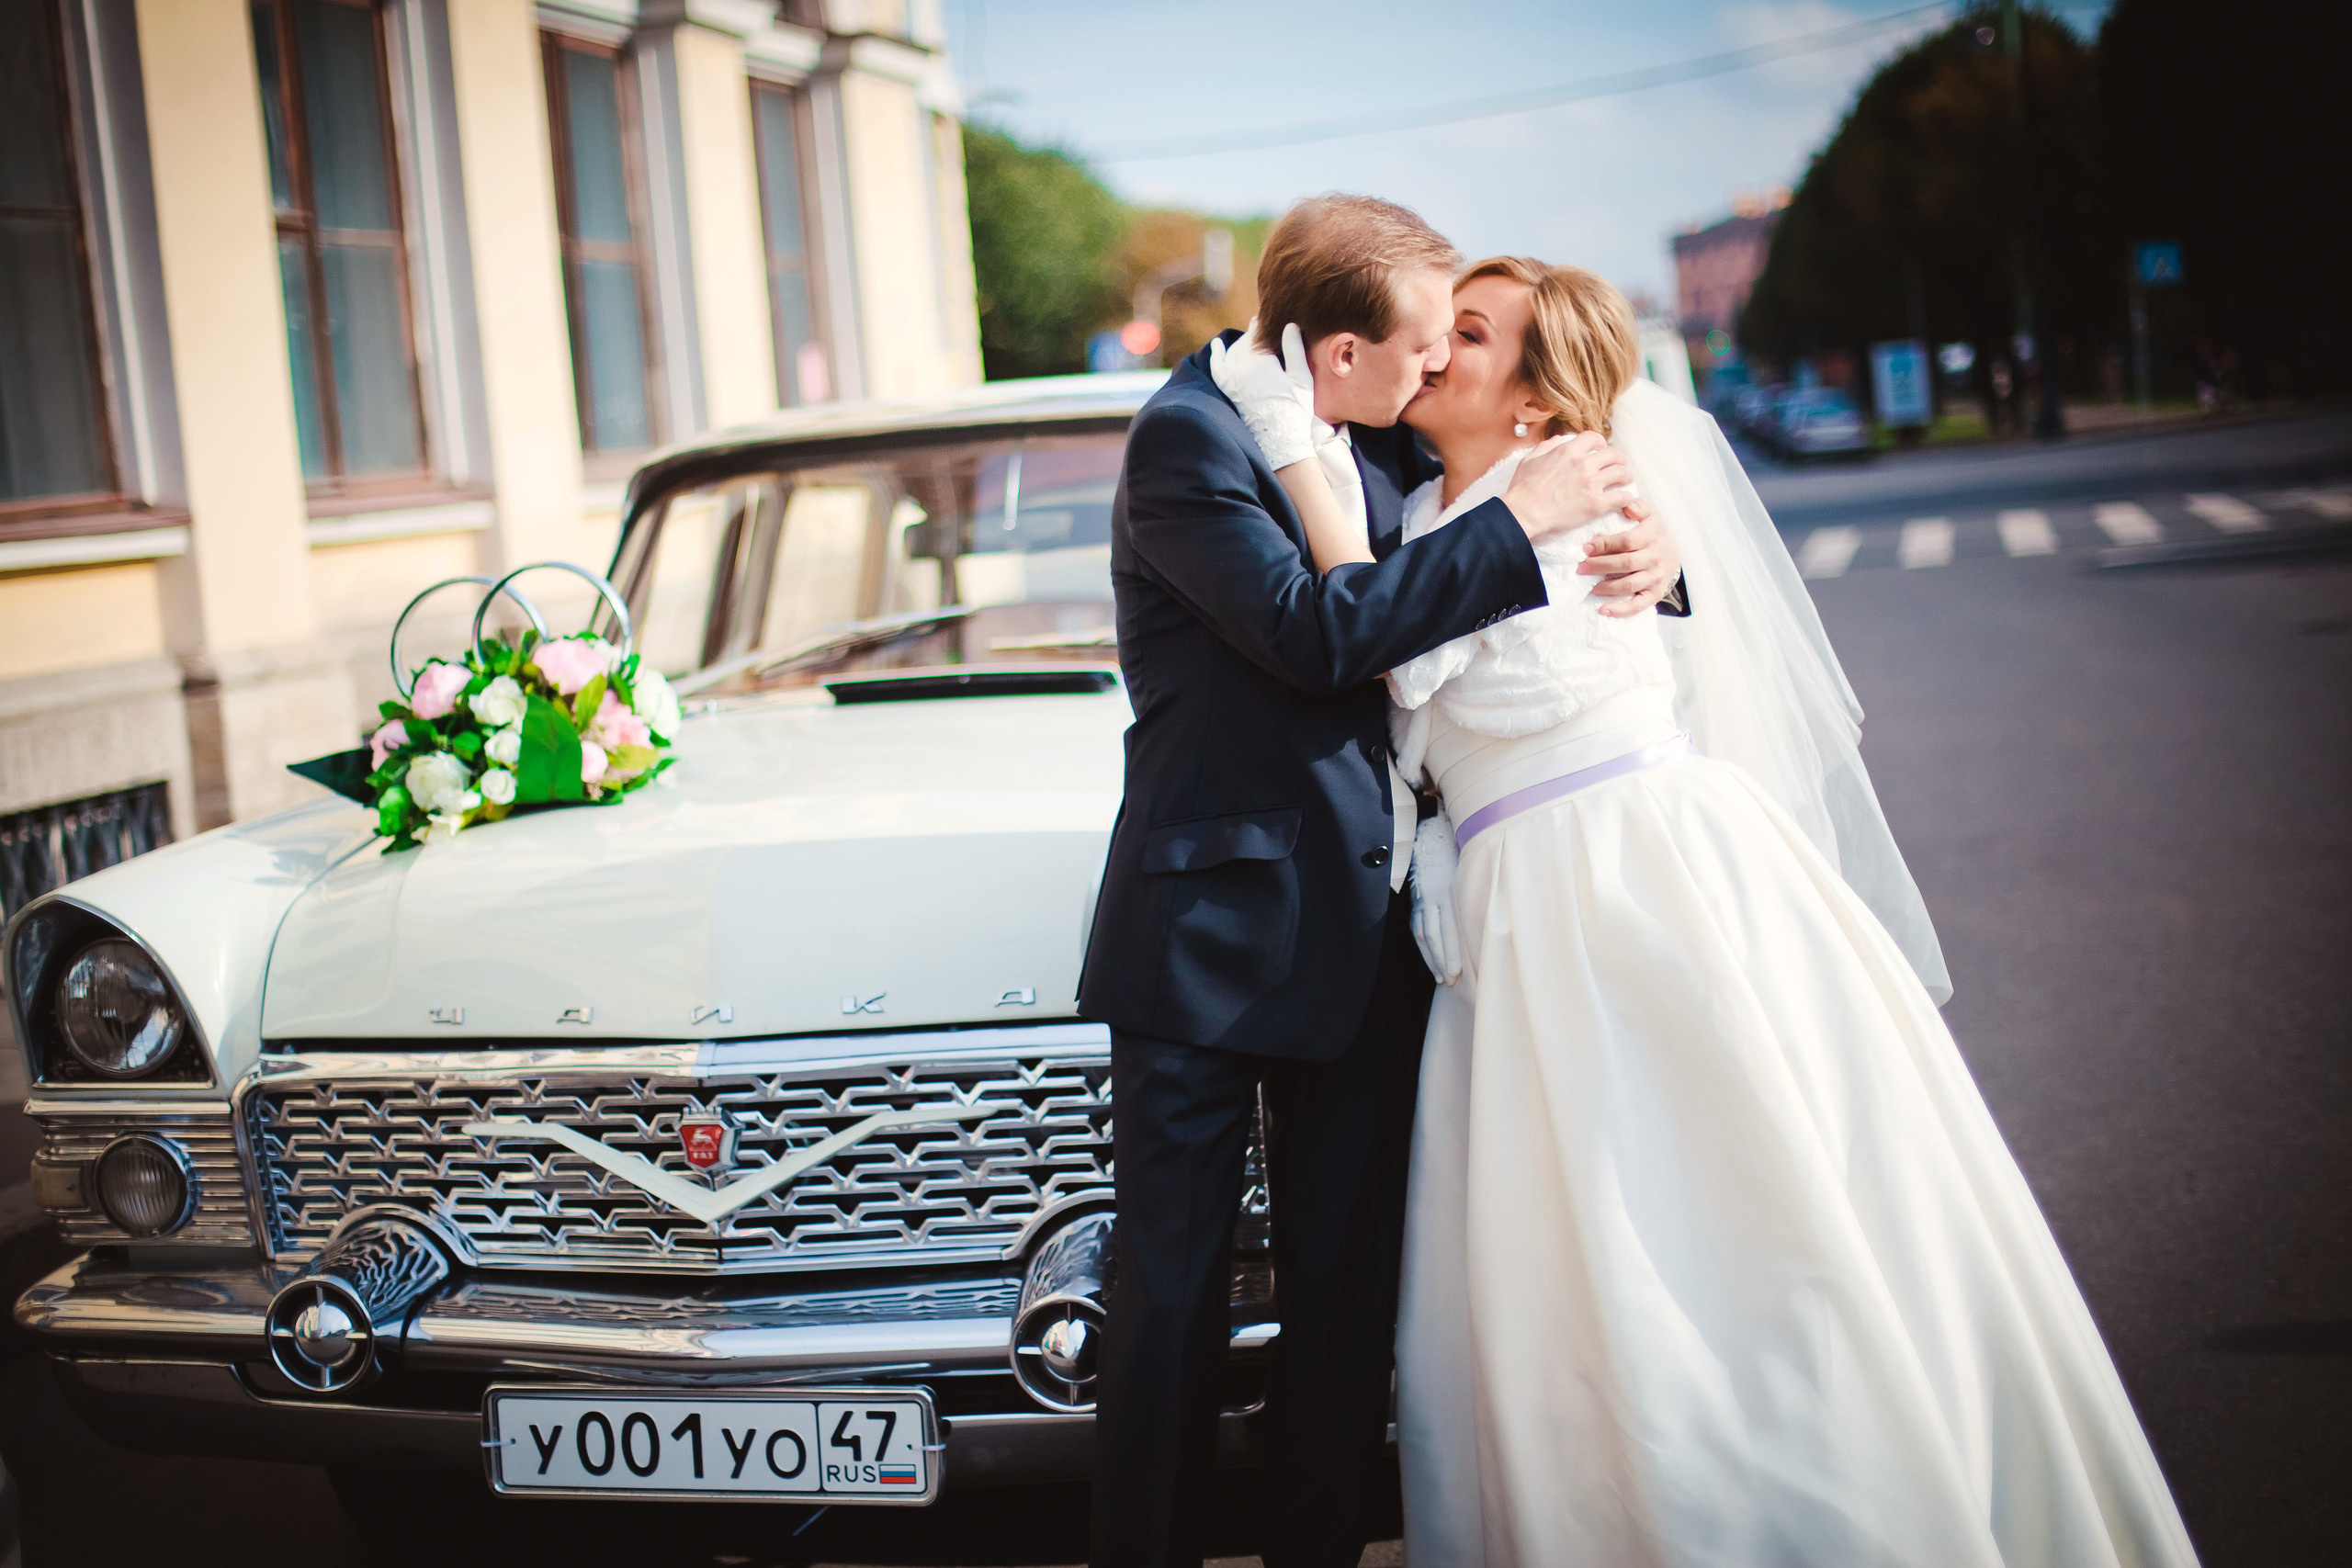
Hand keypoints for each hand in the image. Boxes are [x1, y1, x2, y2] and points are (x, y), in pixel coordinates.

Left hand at [1208, 321, 1318, 470]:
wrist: (1280, 441)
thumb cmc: (1296, 410)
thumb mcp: (1301, 378)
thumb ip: (1295, 350)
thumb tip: (1290, 325)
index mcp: (1261, 362)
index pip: (1257, 333)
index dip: (1264, 325)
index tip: (1270, 320)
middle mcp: (1242, 369)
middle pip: (1245, 343)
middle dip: (1254, 336)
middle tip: (1264, 332)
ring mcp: (1232, 381)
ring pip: (1233, 353)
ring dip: (1242, 344)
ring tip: (1253, 342)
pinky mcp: (1229, 392)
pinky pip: (1217, 368)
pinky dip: (1217, 355)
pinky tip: (1218, 346)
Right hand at [1409, 813, 1462, 984]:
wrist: (1433, 836)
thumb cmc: (1458, 856)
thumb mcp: (1471, 871)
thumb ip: (1479, 893)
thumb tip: (1495, 920)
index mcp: (1447, 891)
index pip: (1448, 928)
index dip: (1451, 952)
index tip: (1458, 972)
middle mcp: (1432, 897)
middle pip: (1434, 935)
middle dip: (1441, 960)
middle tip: (1450, 981)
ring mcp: (1421, 900)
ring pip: (1423, 934)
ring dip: (1431, 958)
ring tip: (1440, 977)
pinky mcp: (1415, 902)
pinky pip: (1417, 928)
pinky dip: (1423, 947)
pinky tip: (1431, 960)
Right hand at [1501, 432, 1634, 543]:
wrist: (1523, 514)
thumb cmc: (1522, 490)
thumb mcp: (1529, 460)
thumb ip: (1546, 447)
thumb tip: (1559, 440)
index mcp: (1568, 451)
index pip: (1594, 438)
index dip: (1601, 443)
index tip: (1601, 450)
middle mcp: (1583, 464)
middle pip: (1613, 455)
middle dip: (1618, 460)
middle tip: (1618, 466)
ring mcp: (1591, 484)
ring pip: (1621, 473)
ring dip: (1626, 476)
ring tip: (1625, 481)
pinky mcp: (1596, 504)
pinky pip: (1622, 497)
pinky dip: (1626, 498)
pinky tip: (1624, 500)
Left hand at [1578, 496, 1681, 617]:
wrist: (1674, 555)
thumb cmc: (1654, 533)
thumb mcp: (1650, 516)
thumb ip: (1639, 507)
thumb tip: (1627, 504)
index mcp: (1652, 537)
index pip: (1627, 541)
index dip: (1605, 544)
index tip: (1586, 547)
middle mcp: (1655, 558)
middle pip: (1625, 563)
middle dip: (1600, 566)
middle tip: (1581, 567)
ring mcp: (1655, 578)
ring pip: (1629, 584)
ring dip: (1606, 587)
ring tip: (1588, 586)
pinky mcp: (1654, 594)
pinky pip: (1638, 605)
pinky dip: (1620, 610)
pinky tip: (1603, 609)